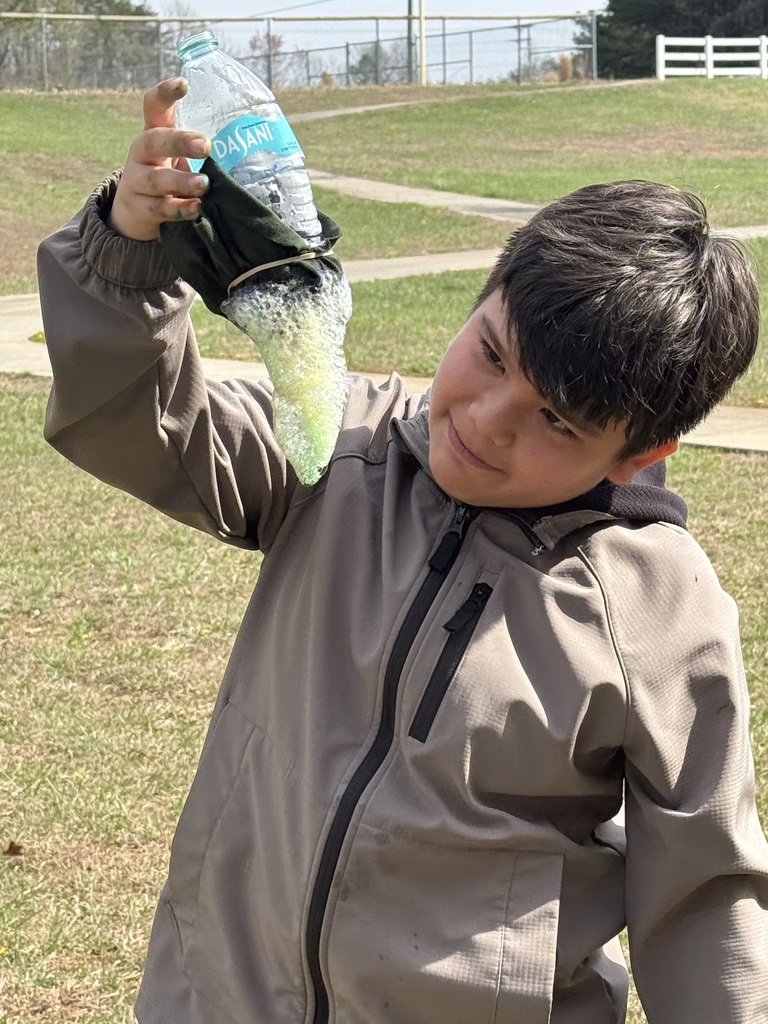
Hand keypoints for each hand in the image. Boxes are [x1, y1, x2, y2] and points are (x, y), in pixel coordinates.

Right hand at [108, 78, 211, 240]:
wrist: (137, 211)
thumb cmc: (170, 176)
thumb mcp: (180, 157)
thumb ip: (201, 149)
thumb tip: (254, 143)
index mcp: (154, 133)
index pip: (154, 106)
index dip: (165, 93)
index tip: (184, 84)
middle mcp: (142, 153)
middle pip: (154, 141)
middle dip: (180, 142)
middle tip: (206, 146)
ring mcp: (136, 181)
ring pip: (156, 179)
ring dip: (182, 181)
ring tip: (204, 184)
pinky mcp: (139, 208)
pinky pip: (159, 209)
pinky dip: (179, 209)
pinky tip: (196, 209)